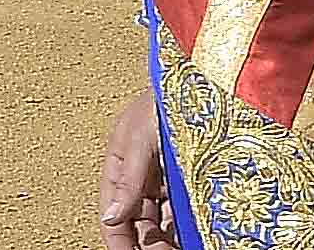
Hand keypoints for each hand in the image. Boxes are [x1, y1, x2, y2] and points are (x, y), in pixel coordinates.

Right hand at [101, 92, 176, 248]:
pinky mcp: (185, 177)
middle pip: (137, 220)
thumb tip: (110, 217)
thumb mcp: (141, 141)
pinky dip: (182, 226)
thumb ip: (128, 182)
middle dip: (146, 242)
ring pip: (159, 219)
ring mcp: (163, 176)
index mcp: (119, 164)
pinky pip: (180, 210)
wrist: (203, 79)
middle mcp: (139, 173)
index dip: (117, 237)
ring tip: (179, 247)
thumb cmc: (164, 101)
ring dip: (164, 237)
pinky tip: (191, 236)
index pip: (112, 210)